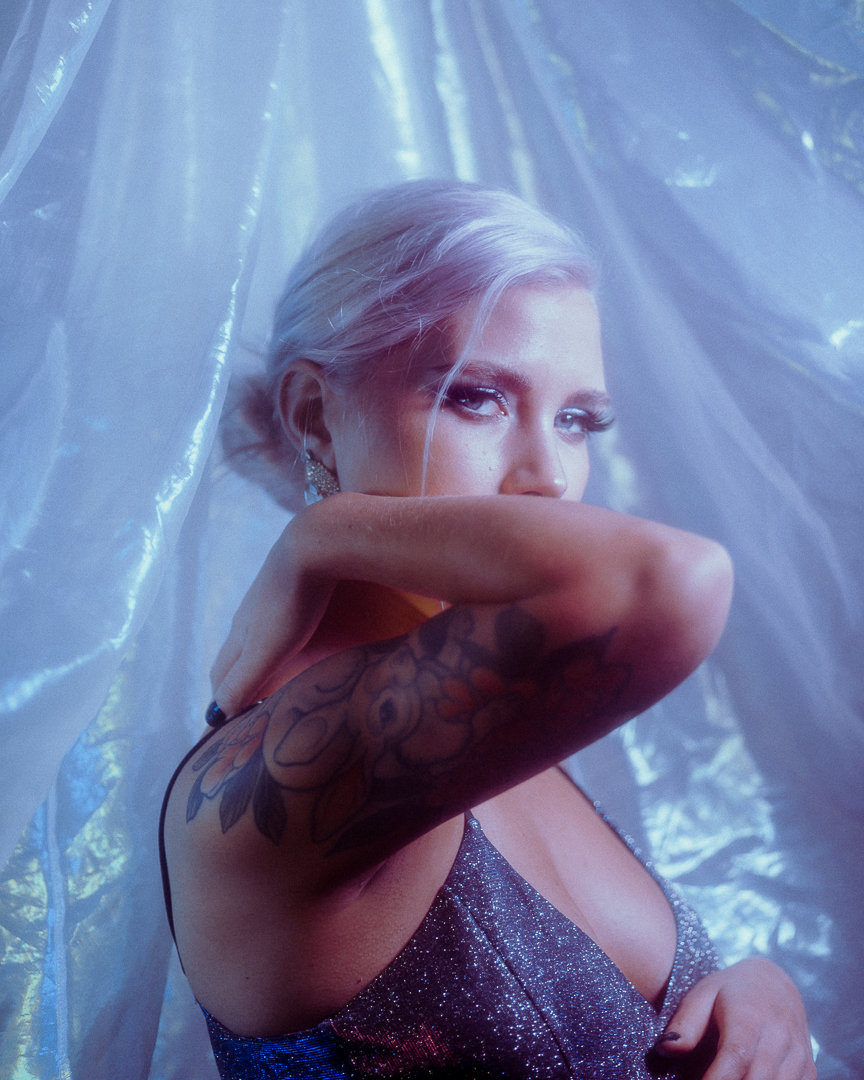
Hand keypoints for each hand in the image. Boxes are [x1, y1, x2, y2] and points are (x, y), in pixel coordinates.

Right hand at [209, 512, 334, 717]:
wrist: (312, 546)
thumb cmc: (289, 602)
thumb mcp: (265, 650)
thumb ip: (243, 682)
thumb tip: (218, 715)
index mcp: (238, 635)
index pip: (220, 676)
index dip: (220, 700)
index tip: (225, 724)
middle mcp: (247, 617)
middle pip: (232, 656)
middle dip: (232, 682)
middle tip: (242, 706)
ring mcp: (267, 599)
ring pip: (252, 636)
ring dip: (253, 660)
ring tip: (266, 678)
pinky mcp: (289, 585)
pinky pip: (274, 620)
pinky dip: (274, 640)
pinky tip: (292, 640)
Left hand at [655, 958, 815, 1078]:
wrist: (776, 984)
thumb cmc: (731, 991)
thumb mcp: (703, 995)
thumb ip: (685, 1024)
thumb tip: (665, 1048)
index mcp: (750, 1018)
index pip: (735, 1058)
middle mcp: (780, 1039)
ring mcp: (799, 1057)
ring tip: (719, 1077)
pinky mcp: (809, 1072)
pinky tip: (743, 1078)